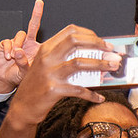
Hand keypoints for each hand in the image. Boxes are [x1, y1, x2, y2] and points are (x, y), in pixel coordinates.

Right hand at [0, 0, 43, 93]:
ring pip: (19, 36)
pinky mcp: (6, 44)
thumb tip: (18, 51)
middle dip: (36, 13)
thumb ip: (24, 63)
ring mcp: (17, 42)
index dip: (45, 24)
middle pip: (32, 25)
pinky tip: (8, 57)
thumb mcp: (26, 72)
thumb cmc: (20, 76)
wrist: (6, 79)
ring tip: (15, 58)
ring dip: (17, 46)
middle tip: (40, 3)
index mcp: (37, 48)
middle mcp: (28, 43)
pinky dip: (8, 50)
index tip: (45, 8)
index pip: (43, 35)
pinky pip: (8, 42)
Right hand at [0, 24, 116, 137]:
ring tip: (114, 67)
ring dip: (101, 64)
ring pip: (80, 63)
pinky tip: (100, 98)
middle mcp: (47, 58)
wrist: (23, 106)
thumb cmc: (38, 85)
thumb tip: (95, 55)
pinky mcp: (53, 90)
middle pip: (75, 41)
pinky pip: (79, 90)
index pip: (70, 32)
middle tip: (112, 51)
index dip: (90, 34)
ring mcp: (50, 73)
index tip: (103, 42)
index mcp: (46, 48)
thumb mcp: (46, 65)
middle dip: (98, 44)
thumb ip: (64, 57)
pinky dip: (92, 94)